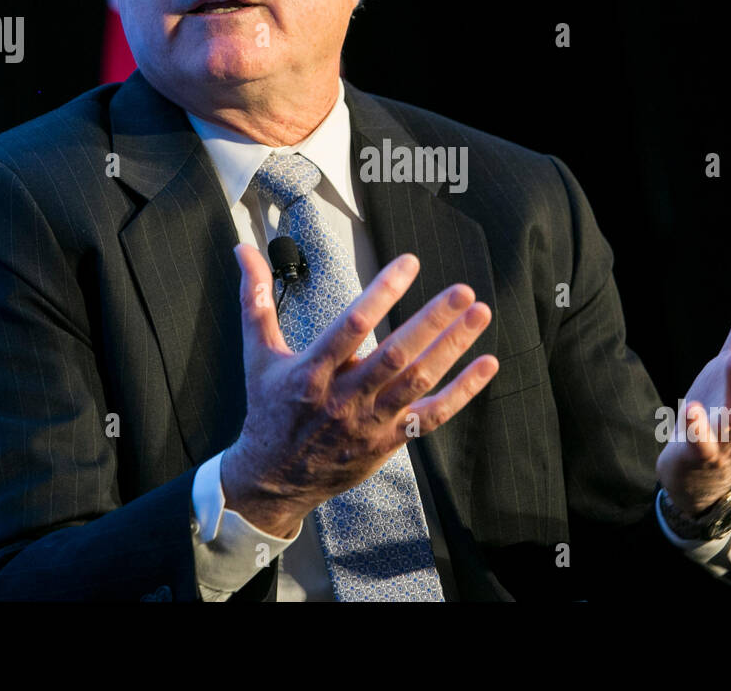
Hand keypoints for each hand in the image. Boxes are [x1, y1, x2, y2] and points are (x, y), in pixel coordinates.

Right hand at [221, 243, 499, 537]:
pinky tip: (486, 364)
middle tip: (463, 291)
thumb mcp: (257, 354)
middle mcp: (343, 397)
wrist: (274, 479)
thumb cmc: (268, 408)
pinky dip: (462, 391)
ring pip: (417, 381)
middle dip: (432, 320)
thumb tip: (244, 250)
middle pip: (394, 355)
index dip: (382, 293)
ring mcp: (369, 421)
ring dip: (452, 347)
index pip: (351, 326)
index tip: (409, 263)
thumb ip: (255, 299)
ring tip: (479, 314)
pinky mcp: (388, 441)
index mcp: (310, 371)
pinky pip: (432, 415)